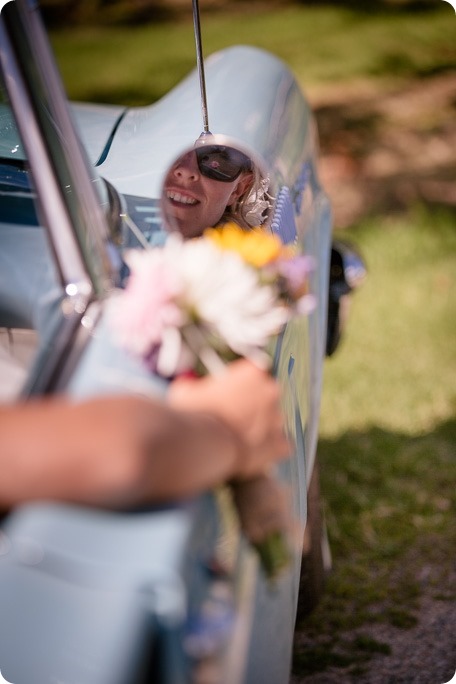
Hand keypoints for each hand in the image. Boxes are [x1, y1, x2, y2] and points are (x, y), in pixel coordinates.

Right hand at [168, 359, 290, 478]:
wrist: (203, 444)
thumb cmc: (191, 414)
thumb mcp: (185, 392)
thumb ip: (193, 387)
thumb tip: (187, 388)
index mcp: (252, 372)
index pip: (254, 373)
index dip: (241, 386)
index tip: (229, 396)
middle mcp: (270, 391)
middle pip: (267, 396)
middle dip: (255, 406)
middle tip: (234, 419)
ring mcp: (277, 418)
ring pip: (274, 422)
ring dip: (262, 429)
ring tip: (240, 441)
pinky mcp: (280, 444)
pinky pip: (281, 446)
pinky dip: (271, 451)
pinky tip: (254, 456)